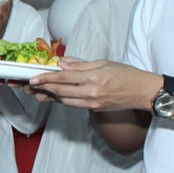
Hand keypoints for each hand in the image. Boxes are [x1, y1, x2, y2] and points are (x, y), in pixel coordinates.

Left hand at [27, 58, 156, 110]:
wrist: (142, 92)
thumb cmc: (126, 74)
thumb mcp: (103, 63)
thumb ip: (81, 64)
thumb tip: (63, 63)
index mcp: (93, 77)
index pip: (64, 78)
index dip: (46, 78)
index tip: (33, 78)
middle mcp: (91, 92)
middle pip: (61, 91)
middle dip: (44, 88)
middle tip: (31, 85)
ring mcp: (93, 103)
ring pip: (65, 100)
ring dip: (51, 95)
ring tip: (40, 90)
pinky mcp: (94, 109)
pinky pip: (74, 105)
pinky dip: (64, 100)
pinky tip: (57, 95)